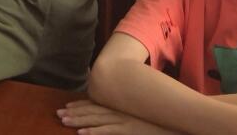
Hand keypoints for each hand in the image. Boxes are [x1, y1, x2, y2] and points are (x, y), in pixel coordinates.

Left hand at [56, 101, 174, 133]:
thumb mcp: (144, 112)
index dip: (82, 104)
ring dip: (78, 120)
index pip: (98, 104)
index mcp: (123, 106)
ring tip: (63, 121)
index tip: (68, 105)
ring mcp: (124, 120)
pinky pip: (108, 131)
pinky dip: (94, 132)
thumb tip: (123, 111)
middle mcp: (121, 110)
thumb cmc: (162, 118)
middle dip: (75, 112)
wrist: (178, 121)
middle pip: (93, 110)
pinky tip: (81, 133)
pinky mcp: (129, 130)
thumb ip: (132, 110)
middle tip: (58, 112)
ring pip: (96, 119)